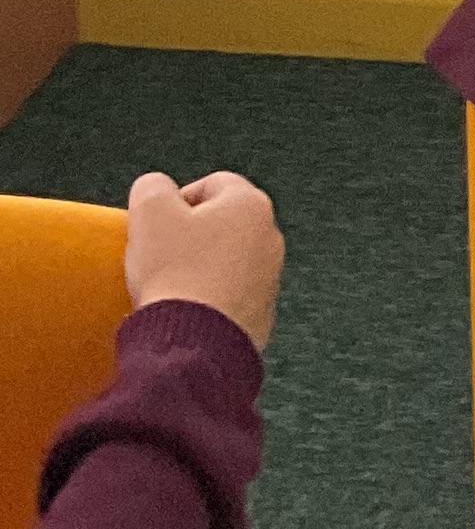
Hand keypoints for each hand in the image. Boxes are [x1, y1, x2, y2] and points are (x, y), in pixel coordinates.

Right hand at [125, 170, 283, 352]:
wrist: (195, 344)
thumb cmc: (174, 273)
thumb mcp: (150, 212)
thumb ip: (152, 187)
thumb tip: (156, 187)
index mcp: (251, 204)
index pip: (211, 184)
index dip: (175, 200)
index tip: (155, 225)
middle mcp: (270, 238)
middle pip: (221, 224)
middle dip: (189, 235)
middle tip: (159, 254)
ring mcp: (269, 278)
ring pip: (226, 261)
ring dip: (199, 267)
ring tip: (169, 285)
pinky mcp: (261, 314)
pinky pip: (228, 296)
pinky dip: (208, 298)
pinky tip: (184, 310)